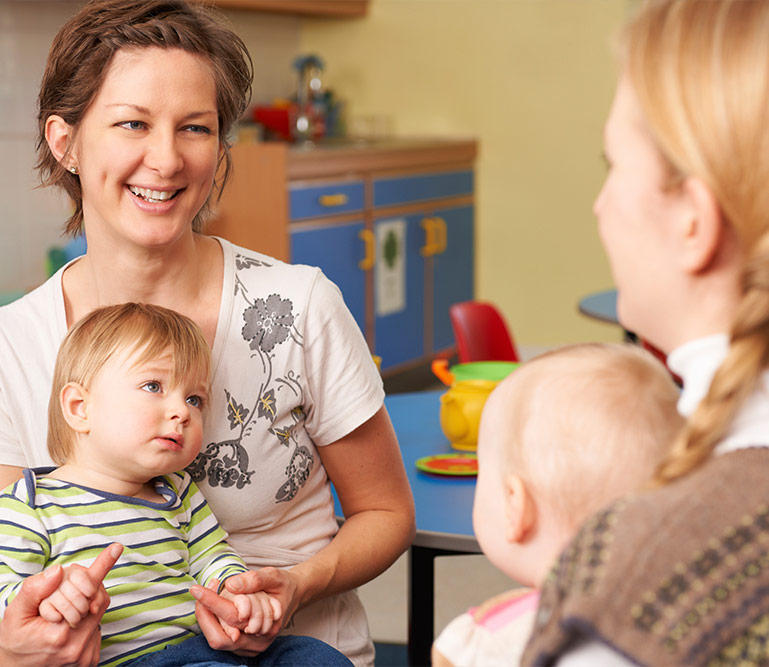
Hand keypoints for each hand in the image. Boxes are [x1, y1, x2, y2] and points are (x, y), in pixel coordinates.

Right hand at [0, 542, 121, 666]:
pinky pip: (97, 627)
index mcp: (58, 633)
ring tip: (63, 614)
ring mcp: (85, 654)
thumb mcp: (15, 615)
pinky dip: (86, 621)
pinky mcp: (91, 658)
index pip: (88, 592)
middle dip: (85, 589)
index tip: (116, 548)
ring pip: (98, 612)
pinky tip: (68, 628)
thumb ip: (34, 591)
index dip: (102, 567)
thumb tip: (58, 571)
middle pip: (97, 598)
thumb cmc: (15, 640)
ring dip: (86, 605)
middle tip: (63, 596)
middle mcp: (76, 646)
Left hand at [192, 568, 297, 655]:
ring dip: (209, 617)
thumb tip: (230, 584)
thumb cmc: (283, 586)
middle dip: (205, 614)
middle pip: (219, 637)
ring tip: (210, 595)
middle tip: (199, 591)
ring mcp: (249, 648)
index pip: (231, 618)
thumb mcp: (273, 576)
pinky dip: (214, 621)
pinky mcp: (244, 647)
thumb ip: (254, 580)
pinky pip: (221, 638)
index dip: (211, 603)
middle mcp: (257, 643)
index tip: (196, 588)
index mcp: (266, 627)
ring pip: (218, 639)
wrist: (295, 596)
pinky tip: (215, 605)